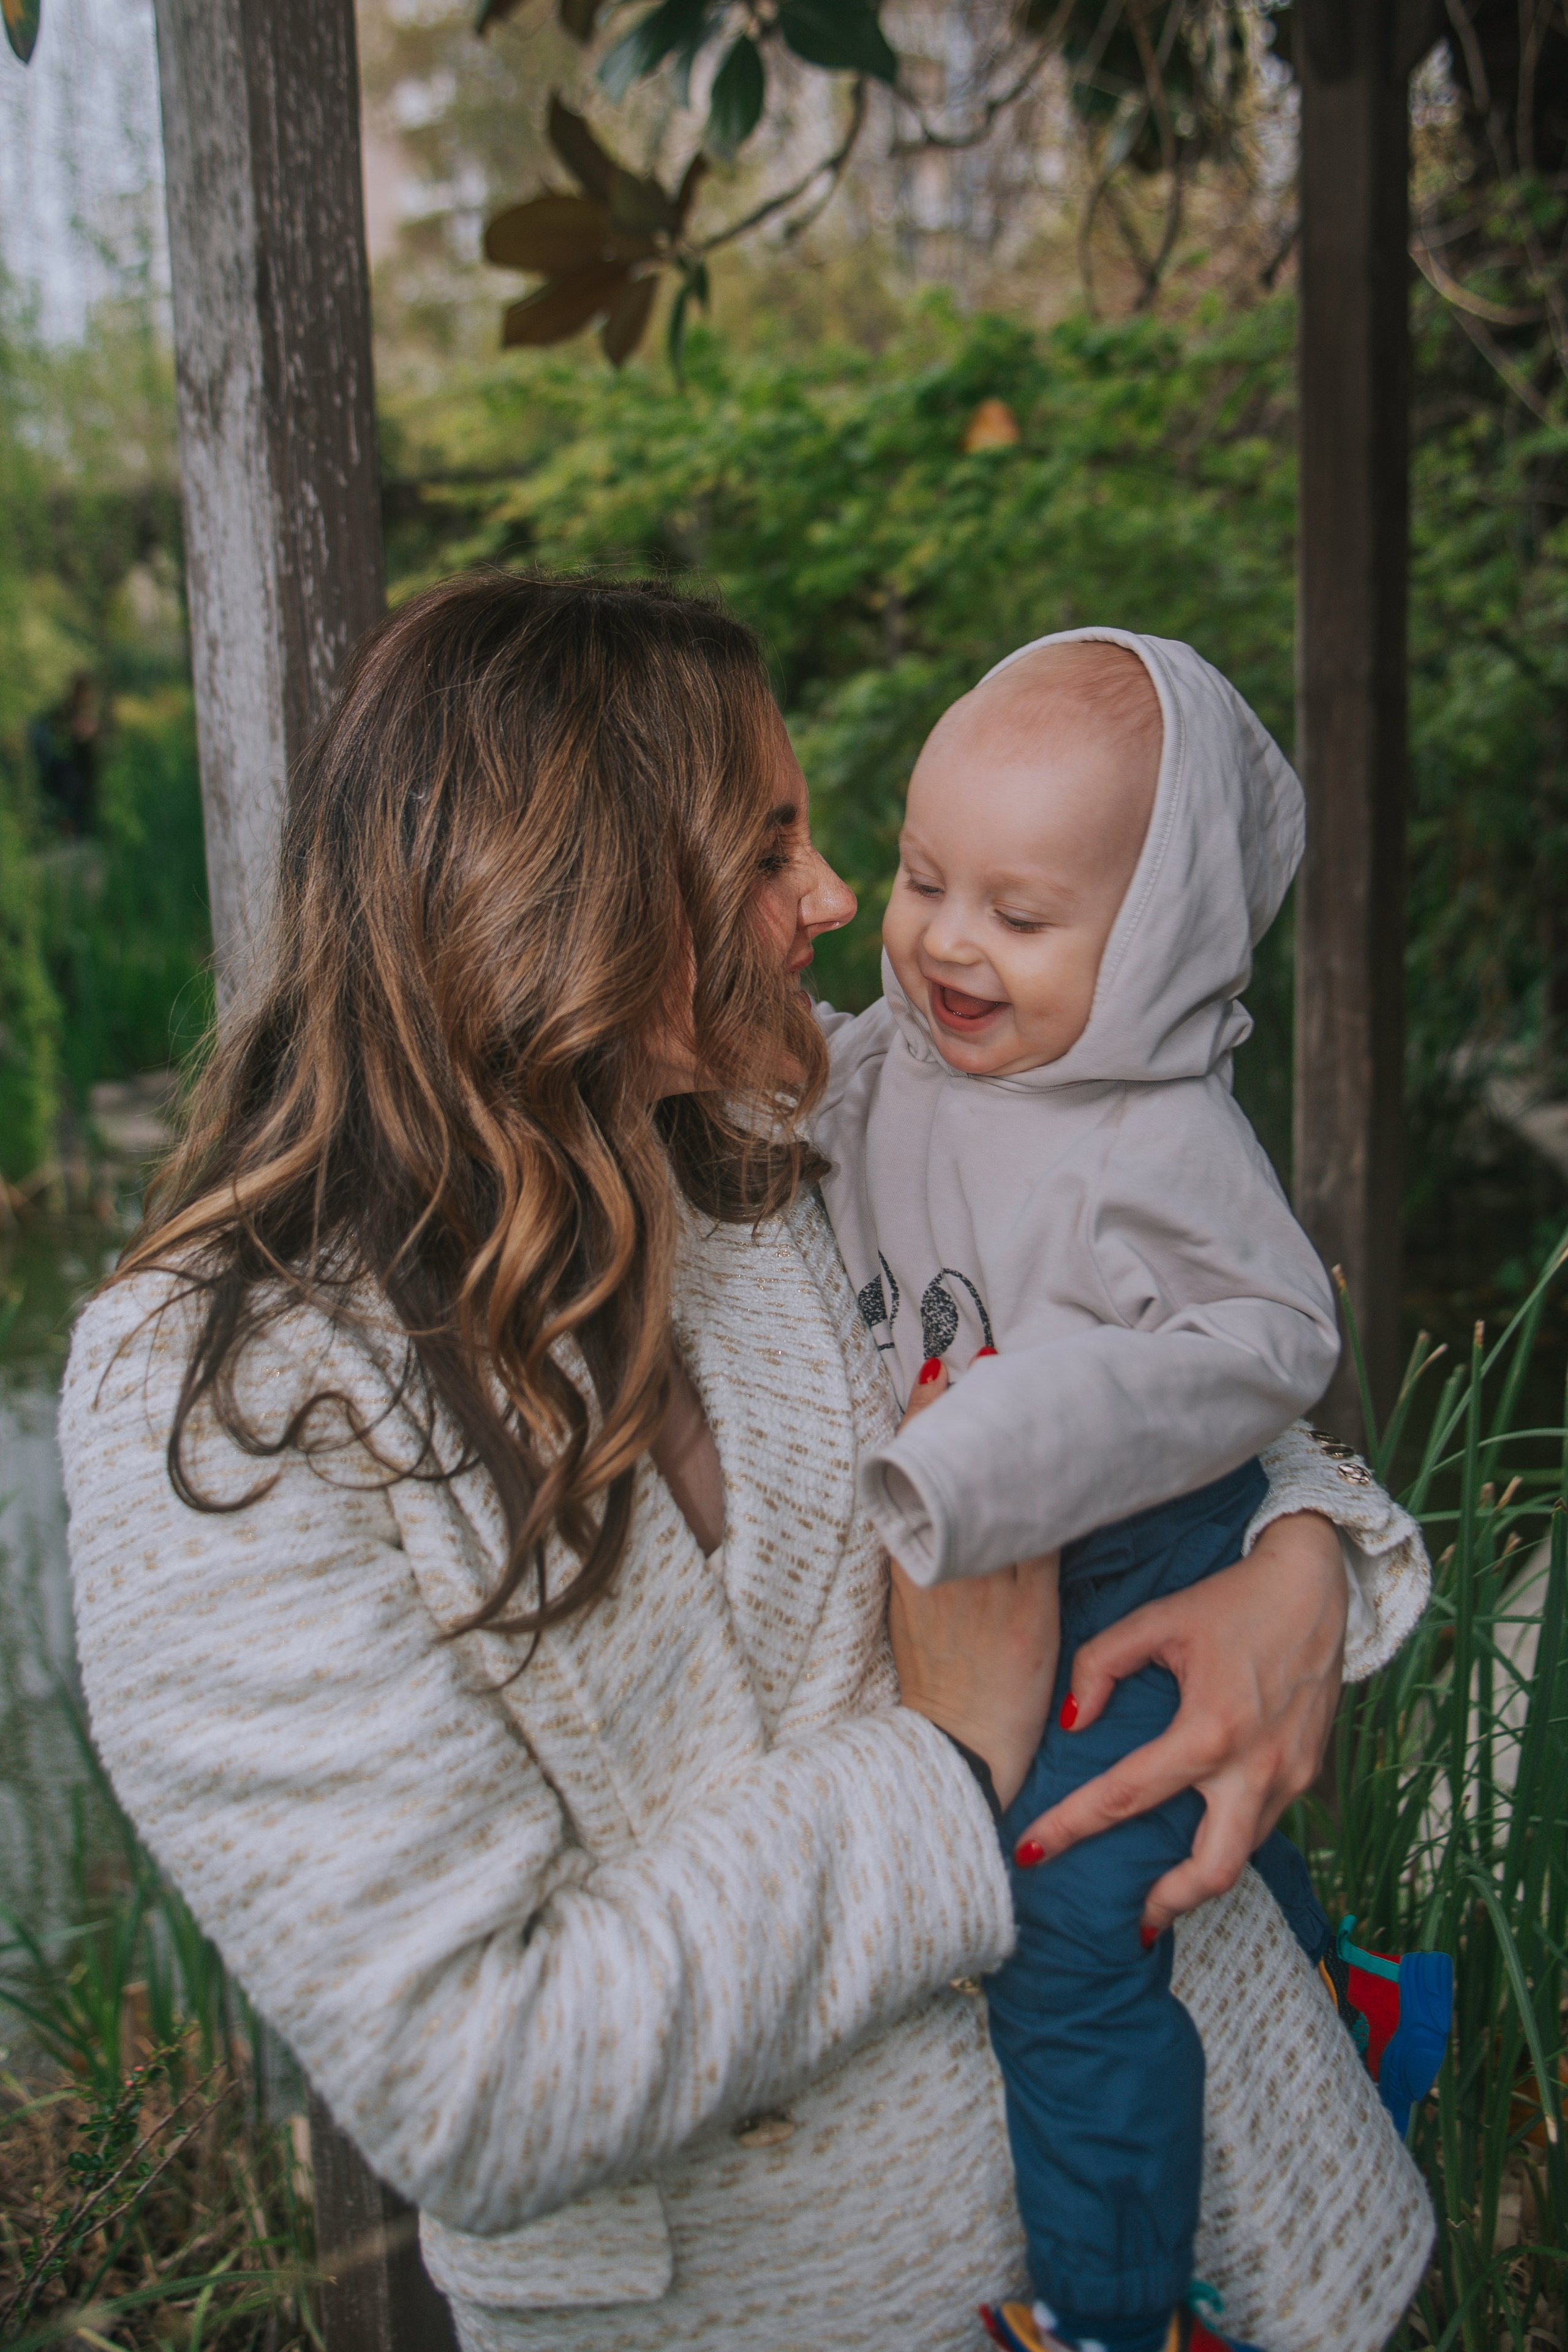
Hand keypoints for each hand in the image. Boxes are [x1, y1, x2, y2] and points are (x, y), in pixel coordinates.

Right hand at [888, 1362, 1059, 1810]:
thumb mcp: (911, 1609)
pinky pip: (1046, 1538)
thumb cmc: (937, 1677)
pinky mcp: (1028, 1605)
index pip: (910, 1474)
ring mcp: (987, 1582)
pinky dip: (1058, 1498)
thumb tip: (936, 1505)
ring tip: (1033, 1390)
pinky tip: (1074, 1461)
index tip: (935, 1372)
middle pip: (956, 1472)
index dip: (921, 1419)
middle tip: (985, 1361)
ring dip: (1020, 1442)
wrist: (959, 1746)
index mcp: (907, 1562)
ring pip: (1004, 1496)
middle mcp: (943, 1564)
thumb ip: (921, 1556)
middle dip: (967, 1413)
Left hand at [1014, 1510, 1346, 1933]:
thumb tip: (1073, 1722)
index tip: (1030, 1853)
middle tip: (1127, 1917)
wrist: (1314, 1588)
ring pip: (1242, 1857)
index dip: (1070, 1828)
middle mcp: (1255, 1766)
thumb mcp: (1156, 1619)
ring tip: (1159, 1890)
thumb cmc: (1231, 1600)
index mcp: (1210, 1728)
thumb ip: (1101, 1666)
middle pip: (1211, 1869)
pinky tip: (1198, 1839)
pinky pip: (1263, 1828)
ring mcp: (1289, 1776)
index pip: (1126, 1795)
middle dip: (1166, 1903)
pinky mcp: (1307, 1773)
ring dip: (1199, 1881)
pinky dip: (1227, 1844)